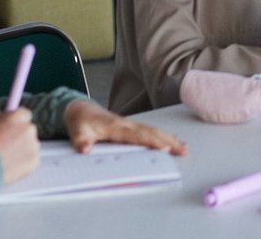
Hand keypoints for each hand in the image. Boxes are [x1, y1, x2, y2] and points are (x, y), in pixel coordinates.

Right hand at [0, 109, 38, 183]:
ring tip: (5, 157)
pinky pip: (30, 158)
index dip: (17, 121)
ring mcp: (33, 145)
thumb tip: (5, 114)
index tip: (13, 126)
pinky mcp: (34, 160)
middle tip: (5, 145)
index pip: (24, 114)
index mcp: (16, 118)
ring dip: (21, 148)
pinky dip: (23, 162)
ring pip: (30, 144)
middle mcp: (28, 129)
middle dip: (19, 135)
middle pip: (27, 129)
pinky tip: (10, 164)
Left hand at [63, 99, 189, 155]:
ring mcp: (130, 124)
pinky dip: (163, 136)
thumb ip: (81, 141)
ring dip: (169, 139)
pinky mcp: (131, 126)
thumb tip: (85, 149)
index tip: (165, 148)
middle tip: (182, 150)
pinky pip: (150, 131)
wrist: (81, 109)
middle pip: (151, 132)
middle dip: (168, 141)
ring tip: (183, 147)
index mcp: (115, 127)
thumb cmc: (80, 121)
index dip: (151, 142)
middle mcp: (126, 124)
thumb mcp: (76, 132)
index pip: (137, 135)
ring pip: (154, 131)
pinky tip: (173, 140)